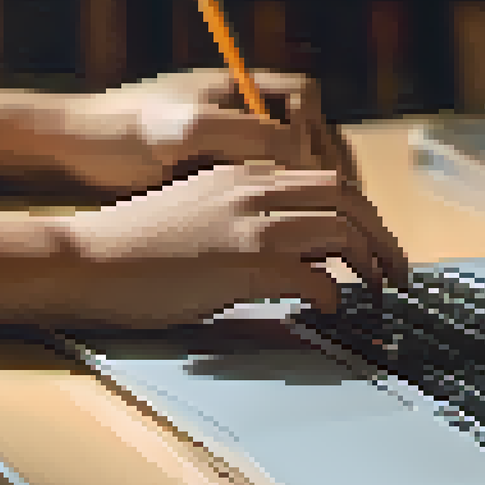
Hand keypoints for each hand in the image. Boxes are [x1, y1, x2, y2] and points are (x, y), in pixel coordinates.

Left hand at [42, 69, 361, 195]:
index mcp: (236, 85)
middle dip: (323, 160)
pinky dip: (275, 201)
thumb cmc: (120, 128)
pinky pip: (260, 181)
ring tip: (311, 217)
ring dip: (304, 184)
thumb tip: (298, 154)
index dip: (314, 128)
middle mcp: (236, 108)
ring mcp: (225, 138)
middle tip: (331, 198)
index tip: (303, 163)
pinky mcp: (210, 170)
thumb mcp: (187, 129)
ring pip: (286, 159)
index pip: (305, 97)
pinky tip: (274, 228)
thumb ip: (247, 134)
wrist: (68, 147)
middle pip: (306, 127)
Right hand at [45, 164, 409, 328]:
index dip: (362, 212)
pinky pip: (315, 277)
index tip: (376, 244)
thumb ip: (253, 223)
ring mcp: (250, 224)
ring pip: (341, 230)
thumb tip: (308, 255)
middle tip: (398, 272)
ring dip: (370, 263)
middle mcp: (253, 188)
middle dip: (383, 236)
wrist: (86, 260)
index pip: (327, 180)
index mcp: (243, 174)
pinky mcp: (244, 263)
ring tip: (378, 292)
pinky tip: (330, 310)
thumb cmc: (136, 249)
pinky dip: (333, 295)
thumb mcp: (202, 215)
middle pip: (348, 198)